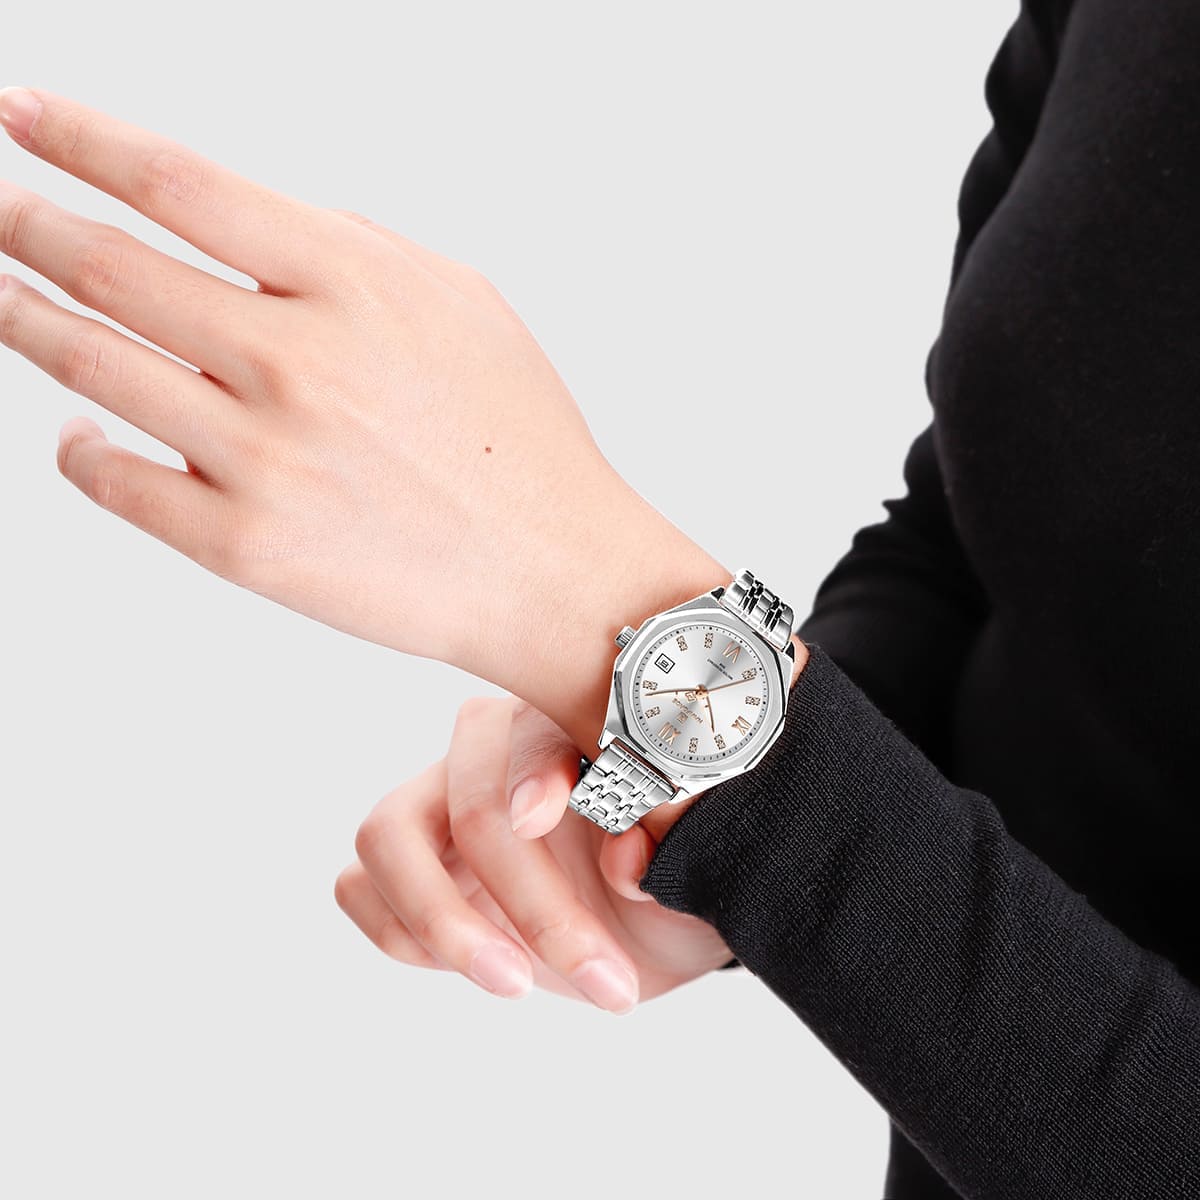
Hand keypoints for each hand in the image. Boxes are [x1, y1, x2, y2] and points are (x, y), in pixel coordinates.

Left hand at [0, 87, 725, 745]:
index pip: (176, 183)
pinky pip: (119, 482)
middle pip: (109, 265)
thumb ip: (354, 251)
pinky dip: (79, 450)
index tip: (20, 118)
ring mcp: (263, 456)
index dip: (78, 139)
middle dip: (23, 224)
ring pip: (93, 367)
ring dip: (24, 321)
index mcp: (352, 284)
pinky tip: (74, 432)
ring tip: (0, 299)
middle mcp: (296, 361)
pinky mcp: (245, 545)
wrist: (554, 574)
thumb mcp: (463, 305)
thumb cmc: (521, 443)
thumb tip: (250, 227)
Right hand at [335, 696, 731, 1012]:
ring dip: (446, 924)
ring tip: (519, 986)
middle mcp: (491, 749)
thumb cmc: (677, 869)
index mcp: (566, 721)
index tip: (543, 820)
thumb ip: (671, 850)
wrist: (656, 919)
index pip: (532, 733)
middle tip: (605, 981)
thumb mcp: (701, 861)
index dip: (534, 775)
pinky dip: (404, 933)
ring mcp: (437, 802)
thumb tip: (626, 864)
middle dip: (532, 904)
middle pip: (470, 806)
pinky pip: (359, 885)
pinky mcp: (406, 864)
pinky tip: (487, 965)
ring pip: (387, 835)